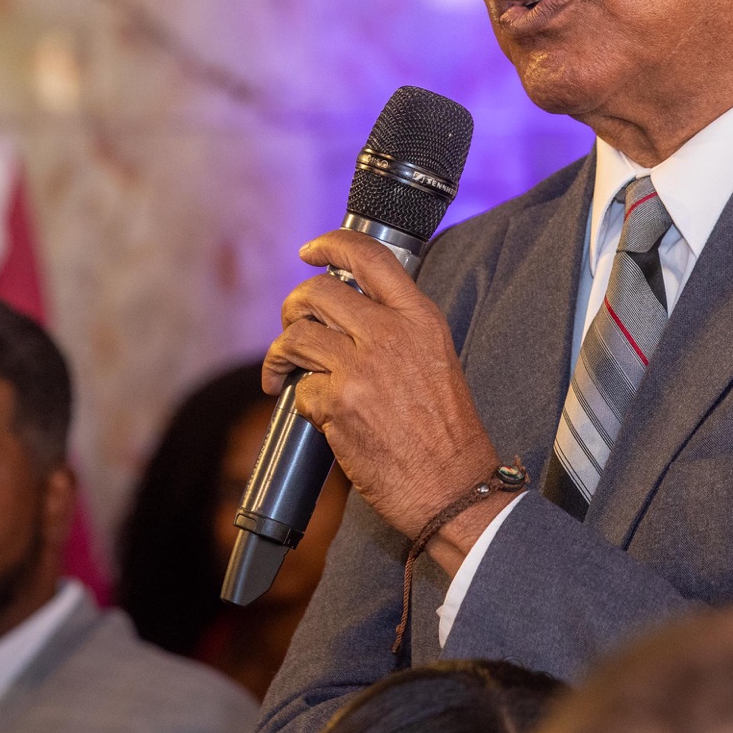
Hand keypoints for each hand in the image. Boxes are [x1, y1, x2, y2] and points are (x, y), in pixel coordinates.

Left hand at [263, 229, 507, 565]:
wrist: (453, 487)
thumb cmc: (448, 433)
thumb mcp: (436, 358)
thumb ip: (397, 328)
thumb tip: (348, 313)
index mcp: (420, 318)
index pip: (369, 257)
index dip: (330, 245)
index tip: (311, 250)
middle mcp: (390, 333)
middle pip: (317, 292)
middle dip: (292, 307)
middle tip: (291, 325)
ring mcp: (361, 367)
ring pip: (296, 336)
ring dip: (279, 354)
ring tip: (280, 372)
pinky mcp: (338, 403)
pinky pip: (300, 389)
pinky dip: (300, 401)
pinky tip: (318, 414)